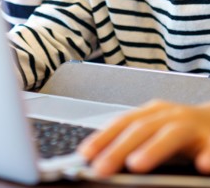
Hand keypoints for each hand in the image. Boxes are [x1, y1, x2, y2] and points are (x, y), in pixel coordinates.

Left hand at [79, 99, 209, 175]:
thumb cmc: (185, 131)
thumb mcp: (157, 130)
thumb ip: (135, 142)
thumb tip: (100, 160)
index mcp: (154, 113)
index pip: (123, 123)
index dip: (103, 137)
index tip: (84, 154)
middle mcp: (171, 116)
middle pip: (142, 129)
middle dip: (119, 149)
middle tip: (101, 168)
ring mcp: (194, 127)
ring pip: (172, 134)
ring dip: (153, 149)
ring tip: (136, 165)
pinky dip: (208, 156)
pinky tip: (202, 166)